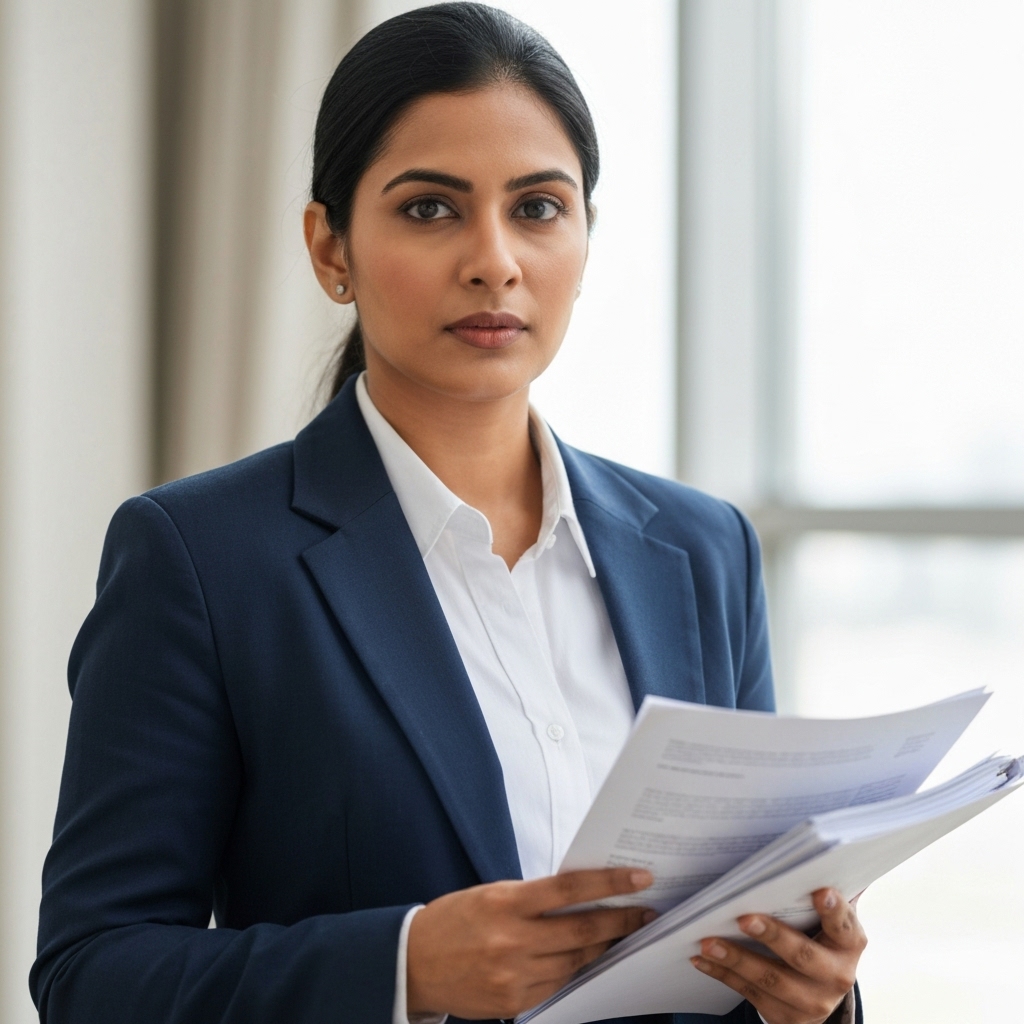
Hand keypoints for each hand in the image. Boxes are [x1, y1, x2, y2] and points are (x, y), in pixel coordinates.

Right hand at [406, 868, 654, 1018]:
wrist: (413, 964)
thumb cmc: (454, 920)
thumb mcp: (491, 895)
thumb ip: (533, 898)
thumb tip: (581, 896)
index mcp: (505, 902)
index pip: (570, 889)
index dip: (610, 884)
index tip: (640, 878)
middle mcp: (512, 940)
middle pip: (582, 930)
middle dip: (621, 921)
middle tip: (646, 912)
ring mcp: (513, 975)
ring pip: (575, 960)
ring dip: (602, 947)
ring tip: (620, 934)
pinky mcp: (512, 1002)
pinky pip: (556, 984)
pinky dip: (574, 969)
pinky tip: (585, 957)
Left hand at [690, 888, 865, 1023]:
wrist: (818, 993)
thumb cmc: (818, 938)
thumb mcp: (827, 920)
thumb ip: (823, 894)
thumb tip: (816, 855)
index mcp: (849, 944)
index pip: (844, 925)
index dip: (834, 910)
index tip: (819, 891)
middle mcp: (836, 976)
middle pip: (802, 956)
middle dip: (772, 936)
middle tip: (743, 918)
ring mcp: (812, 1002)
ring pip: (771, 980)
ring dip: (736, 958)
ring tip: (708, 941)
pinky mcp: (786, 1016)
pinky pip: (750, 993)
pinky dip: (723, 973)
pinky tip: (702, 958)